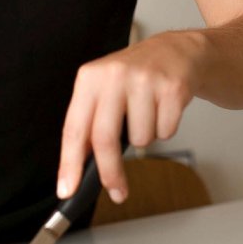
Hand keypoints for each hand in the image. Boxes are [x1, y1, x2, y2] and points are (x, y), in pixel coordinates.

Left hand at [57, 32, 195, 203]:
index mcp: (90, 78)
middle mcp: (114, 76)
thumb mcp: (102, 90)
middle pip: (105, 139)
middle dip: (110, 173)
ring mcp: (144, 81)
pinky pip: (165, 132)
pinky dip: (164, 129)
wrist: (175, 51)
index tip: (67, 189)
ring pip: (140, 140)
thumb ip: (88, 124)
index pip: (74, 128)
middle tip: (116, 192)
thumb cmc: (133, 77)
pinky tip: (162, 109)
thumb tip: (78, 169)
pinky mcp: (172, 89)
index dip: (70, 163)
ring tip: (146, 115)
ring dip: (144, 138)